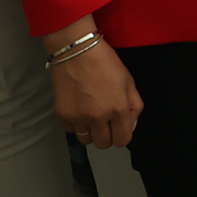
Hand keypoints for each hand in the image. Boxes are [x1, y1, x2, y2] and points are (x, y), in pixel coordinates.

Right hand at [48, 34, 143, 151]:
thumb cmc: (105, 63)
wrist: (77, 52)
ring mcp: (78, 118)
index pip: (122, 140)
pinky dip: (76, 123)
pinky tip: (79, 108)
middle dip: (106, 135)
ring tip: (91, 114)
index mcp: (118, 109)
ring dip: (90, 131)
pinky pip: (71, 130)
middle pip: (103, 144)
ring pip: (86, 139)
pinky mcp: (63, 115)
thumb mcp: (128, 81)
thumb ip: (134, 106)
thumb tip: (131, 124)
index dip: (122, 135)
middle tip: (105, 122)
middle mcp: (98, 117)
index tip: (119, 129)